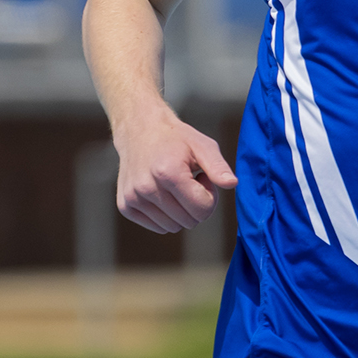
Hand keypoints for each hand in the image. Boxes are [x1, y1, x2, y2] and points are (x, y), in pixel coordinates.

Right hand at [115, 114, 237, 233]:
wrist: (140, 130)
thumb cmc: (176, 139)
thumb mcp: (203, 146)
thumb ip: (218, 166)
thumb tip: (232, 184)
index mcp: (168, 172)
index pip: (202, 209)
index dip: (210, 196)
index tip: (202, 178)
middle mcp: (147, 187)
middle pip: (189, 221)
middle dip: (196, 204)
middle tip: (190, 181)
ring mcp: (133, 198)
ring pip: (173, 227)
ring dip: (181, 211)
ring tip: (176, 186)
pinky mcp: (125, 206)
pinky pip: (157, 227)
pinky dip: (165, 215)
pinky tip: (163, 192)